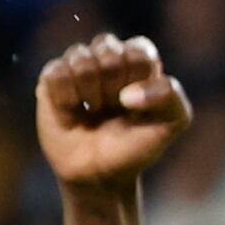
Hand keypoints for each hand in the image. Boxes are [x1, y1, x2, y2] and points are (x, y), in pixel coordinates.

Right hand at [36, 33, 192, 190]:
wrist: (100, 174)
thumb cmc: (137, 144)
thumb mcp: (172, 122)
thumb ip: (171, 96)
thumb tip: (128, 94)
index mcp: (139, 59)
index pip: (139, 51)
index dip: (138, 81)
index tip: (137, 106)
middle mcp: (108, 55)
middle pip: (108, 50)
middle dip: (113, 87)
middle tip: (114, 109)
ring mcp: (78, 64)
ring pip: (80, 59)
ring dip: (90, 94)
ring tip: (94, 111)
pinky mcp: (52, 77)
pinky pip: (57, 73)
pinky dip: (66, 99)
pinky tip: (72, 112)